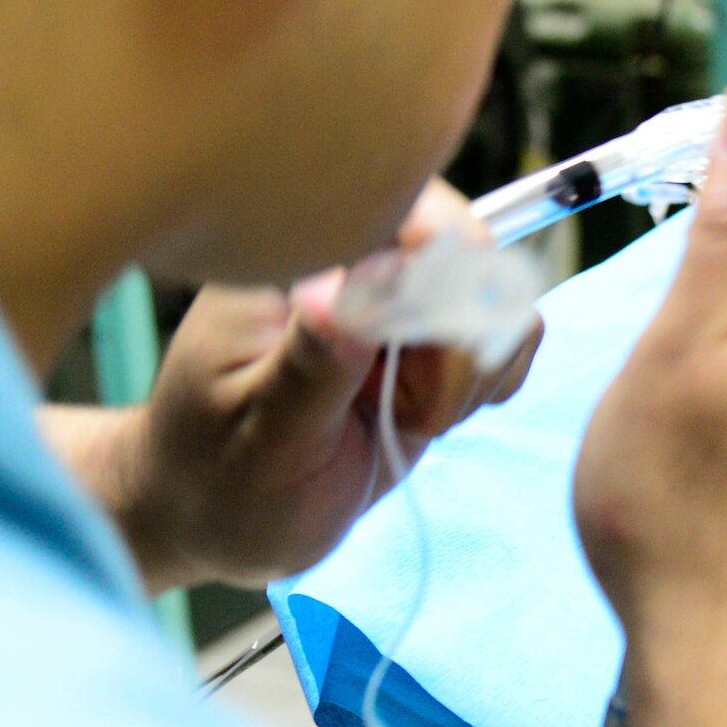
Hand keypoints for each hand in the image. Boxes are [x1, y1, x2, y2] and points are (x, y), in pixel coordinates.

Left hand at [53, 180, 540, 591]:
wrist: (219, 516)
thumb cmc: (219, 480)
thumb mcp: (259, 438)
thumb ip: (309, 366)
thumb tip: (339, 289)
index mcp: (292, 262)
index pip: (399, 210)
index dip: (441, 267)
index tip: (425, 351)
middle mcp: (352, 264)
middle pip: (468, 253)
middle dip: (459, 344)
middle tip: (416, 414)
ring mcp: (399, 298)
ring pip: (499, 296)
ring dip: (473, 372)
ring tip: (413, 420)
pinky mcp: (433, 336)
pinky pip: (507, 331)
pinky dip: (487, 380)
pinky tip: (429, 417)